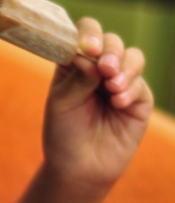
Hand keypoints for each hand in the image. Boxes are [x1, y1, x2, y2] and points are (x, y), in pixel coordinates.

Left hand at [42, 17, 153, 197]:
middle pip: (112, 42)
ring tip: (112, 86)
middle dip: (110, 51)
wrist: (78, 169)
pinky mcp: (138, 100)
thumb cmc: (63, 133)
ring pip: (132, 57)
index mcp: (74, 63)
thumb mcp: (62, 102)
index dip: (89, 34)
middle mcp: (98, 68)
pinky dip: (130, 90)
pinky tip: (117, 103)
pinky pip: (140, 85)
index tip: (88, 47)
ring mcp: (120, 82)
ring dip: (124, 67)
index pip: (85, 34)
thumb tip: (94, 55)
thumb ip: (78, 77)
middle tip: (104, 67)